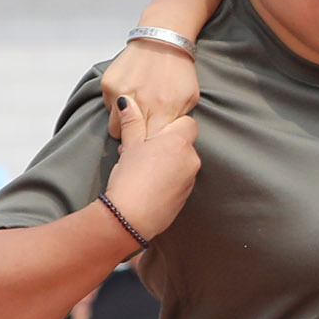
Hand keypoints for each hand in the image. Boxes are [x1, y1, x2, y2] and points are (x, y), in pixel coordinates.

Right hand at [104, 36, 199, 138]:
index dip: (149, 148)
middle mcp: (142, 103)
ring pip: (114, 127)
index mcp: (165, 110)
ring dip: (123, 124)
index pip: (150, 144)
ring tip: (135, 113)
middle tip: (141, 132)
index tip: (148, 150)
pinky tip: (129, 95)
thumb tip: (164, 141)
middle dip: (135, 139)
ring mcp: (122, 93)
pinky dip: (116, 106)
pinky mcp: (108, 84)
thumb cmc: (179, 70)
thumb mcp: (189, 99)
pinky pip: (108, 107)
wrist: (162, 39)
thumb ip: (178, 122)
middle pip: (129, 140)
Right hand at [109, 95, 200, 237]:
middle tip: (144, 151)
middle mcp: (191, 159)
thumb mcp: (129, 145)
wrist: (131, 217)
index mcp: (179, 142)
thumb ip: (132, 121)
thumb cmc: (130, 179)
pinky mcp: (187, 196)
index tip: (154, 132)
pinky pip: (181, 179)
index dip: (172, 125)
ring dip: (169, 162)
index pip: (188, 122)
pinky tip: (151, 184)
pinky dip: (170, 178)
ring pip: (183, 162)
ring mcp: (191, 179)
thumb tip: (127, 101)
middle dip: (168, 144)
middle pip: (185, 142)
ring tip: (145, 169)